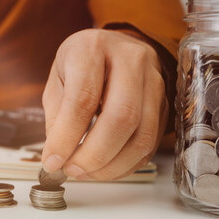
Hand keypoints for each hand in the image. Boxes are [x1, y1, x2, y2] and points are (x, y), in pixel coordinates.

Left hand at [41, 29, 167, 180]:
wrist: (113, 46)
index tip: (52, 160)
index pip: (83, 99)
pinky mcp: (165, 102)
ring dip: (112, 165)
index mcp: (92, 48)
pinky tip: (105, 168)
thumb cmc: (80, 63)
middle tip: (72, 170)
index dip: (67, 136)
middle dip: (94, 154)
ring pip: (142, 134)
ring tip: (85, 172)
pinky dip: (127, 164)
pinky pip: (151, 142)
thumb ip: (56, 116)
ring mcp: (154, 80)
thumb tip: (57, 156)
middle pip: (121, 117)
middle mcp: (130, 59)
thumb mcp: (57, 80)